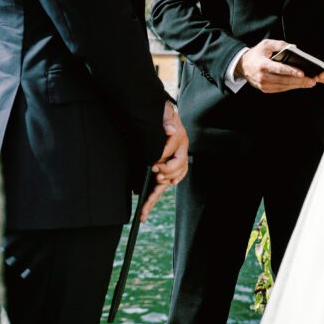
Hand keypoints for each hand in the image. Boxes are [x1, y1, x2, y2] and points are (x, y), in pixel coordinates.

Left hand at [140, 102, 188, 222]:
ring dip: (158, 192)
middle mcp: (180, 153)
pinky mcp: (166, 173)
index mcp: (180, 138)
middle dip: (167, 171)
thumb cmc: (163, 116)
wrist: (163, 120)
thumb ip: (167, 118)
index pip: (173, 150)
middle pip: (178, 166)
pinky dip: (153, 199)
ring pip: (170, 181)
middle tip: (155, 171)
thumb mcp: (165, 112)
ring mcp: (174, 164)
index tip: (154, 162)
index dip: (164, 156)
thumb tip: (170, 130)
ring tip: (145, 206)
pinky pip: (162, 188)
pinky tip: (144, 211)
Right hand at [235, 39, 316, 93]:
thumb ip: (280, 44)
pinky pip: (280, 89)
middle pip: (284, 80)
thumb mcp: (266, 44)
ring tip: (309, 83)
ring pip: (284, 86)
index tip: (303, 73)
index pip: (279, 69)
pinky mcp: (265, 90)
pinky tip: (299, 85)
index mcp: (263, 65)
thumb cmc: (256, 53)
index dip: (292, 71)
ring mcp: (264, 85)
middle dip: (300, 81)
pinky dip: (290, 87)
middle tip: (312, 80)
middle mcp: (263, 77)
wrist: (242, 65)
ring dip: (297, 85)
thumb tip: (294, 47)